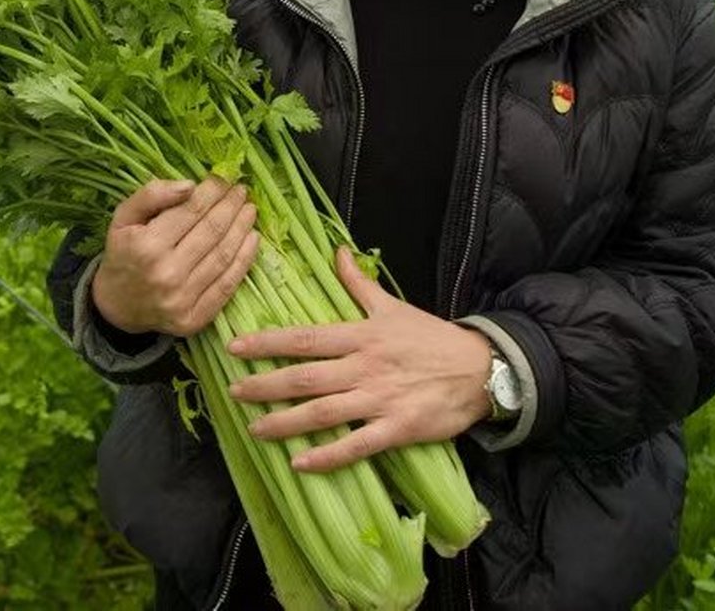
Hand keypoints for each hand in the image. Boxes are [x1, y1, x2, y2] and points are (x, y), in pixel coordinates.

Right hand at [90, 177, 259, 336]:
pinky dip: (245, 260)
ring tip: (250, 210)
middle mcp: (167, 273)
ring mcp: (183, 299)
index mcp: (146, 246)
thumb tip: (190, 185)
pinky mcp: (195, 318)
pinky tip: (253, 239)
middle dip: (231, 206)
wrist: (117, 307)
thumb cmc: (123, 255)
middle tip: (242, 191)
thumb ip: (150, 195)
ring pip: (223, 256)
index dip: (213, 192)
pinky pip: (227, 284)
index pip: (191, 211)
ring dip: (242, 229)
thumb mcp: (123, 218)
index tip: (225, 178)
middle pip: (212, 231)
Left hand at [227, 247, 492, 471]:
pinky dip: (328, 455)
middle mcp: (364, 367)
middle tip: (233, 392)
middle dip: (265, 384)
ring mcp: (380, 399)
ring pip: (323, 412)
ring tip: (255, 429)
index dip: (267, 342)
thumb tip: (337, 252)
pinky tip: (301, 462)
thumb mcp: (393, 306)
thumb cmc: (432, 338)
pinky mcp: (397, 428)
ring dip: (285, 422)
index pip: (305, 338)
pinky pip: (356, 445)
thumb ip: (359, 283)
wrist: (480, 369)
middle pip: (305, 377)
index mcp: (361, 335)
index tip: (235, 346)